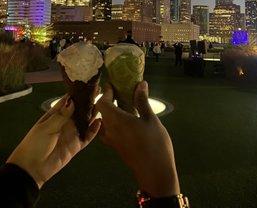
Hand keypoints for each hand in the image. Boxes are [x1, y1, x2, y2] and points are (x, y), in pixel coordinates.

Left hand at [7, 95, 100, 187]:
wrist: (32, 168)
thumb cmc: (35, 144)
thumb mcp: (46, 127)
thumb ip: (61, 116)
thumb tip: (72, 101)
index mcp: (55, 115)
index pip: (67, 101)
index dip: (76, 93)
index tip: (86, 84)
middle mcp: (65, 122)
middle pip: (78, 110)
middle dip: (87, 101)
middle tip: (99, 91)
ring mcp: (71, 133)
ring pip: (85, 121)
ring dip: (92, 113)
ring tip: (102, 104)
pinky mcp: (76, 145)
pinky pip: (87, 136)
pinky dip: (93, 130)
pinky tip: (99, 122)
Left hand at [96, 81, 179, 197]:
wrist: (155, 173)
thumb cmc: (154, 143)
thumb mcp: (151, 119)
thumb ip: (142, 101)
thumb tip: (141, 84)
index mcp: (116, 120)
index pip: (102, 102)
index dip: (105, 92)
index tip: (113, 84)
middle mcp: (109, 129)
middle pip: (101, 111)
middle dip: (107, 100)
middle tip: (118, 91)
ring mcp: (112, 140)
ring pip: (103, 122)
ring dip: (108, 111)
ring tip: (121, 104)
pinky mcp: (116, 147)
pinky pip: (108, 131)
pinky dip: (112, 122)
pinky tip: (124, 119)